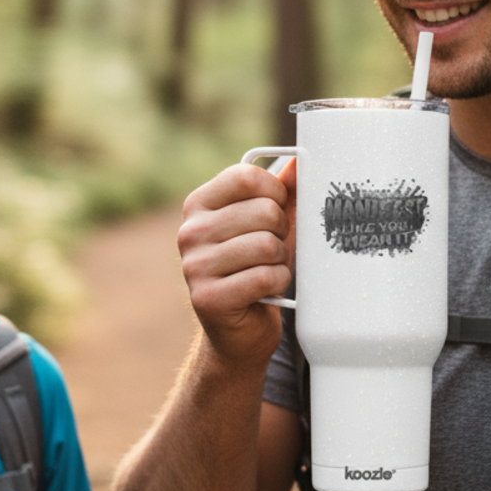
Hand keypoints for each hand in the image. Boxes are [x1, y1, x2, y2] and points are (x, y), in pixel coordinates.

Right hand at [177, 157, 295, 365]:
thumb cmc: (256, 268)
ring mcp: (194, 266)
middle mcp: (189, 232)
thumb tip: (300, 160)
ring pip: (267, 246)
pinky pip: (265, 278)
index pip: (246, 177)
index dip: (275, 192)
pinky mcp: (207, 298)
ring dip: (280, 261)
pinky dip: (277, 284)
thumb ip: (281, 190)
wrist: (239, 330)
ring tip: (268, 270)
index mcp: (199, 205)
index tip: (276, 210)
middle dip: (281, 233)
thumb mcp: (268, 224)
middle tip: (272, 250)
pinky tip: (266, 291)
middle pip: (263, 211)